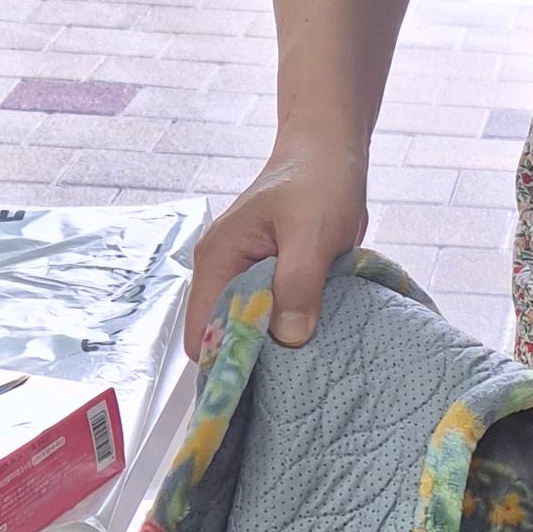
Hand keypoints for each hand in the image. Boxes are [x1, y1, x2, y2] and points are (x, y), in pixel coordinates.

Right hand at [185, 135, 370, 356]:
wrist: (330, 152)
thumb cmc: (319, 181)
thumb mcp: (312, 232)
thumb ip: (297, 284)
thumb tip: (289, 338)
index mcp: (218, 260)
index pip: (201, 333)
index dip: (229, 360)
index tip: (266, 379)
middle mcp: (221, 273)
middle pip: (221, 338)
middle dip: (254, 359)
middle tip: (297, 374)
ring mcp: (243, 278)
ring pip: (248, 331)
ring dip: (276, 346)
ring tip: (309, 359)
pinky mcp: (268, 281)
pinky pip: (269, 318)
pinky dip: (289, 332)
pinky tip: (313, 339)